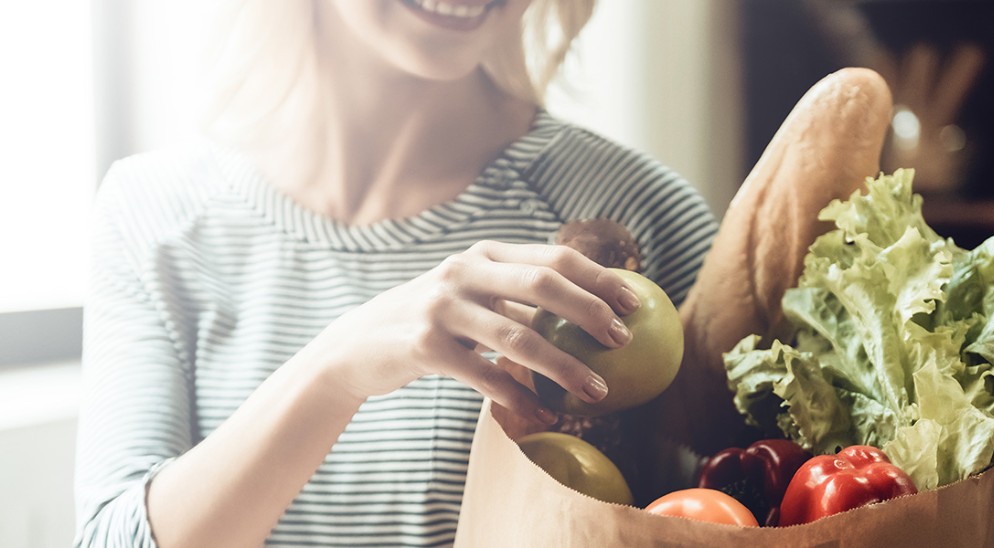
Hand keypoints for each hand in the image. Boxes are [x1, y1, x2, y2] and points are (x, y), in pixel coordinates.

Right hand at [299, 241, 641, 424]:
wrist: (357, 346)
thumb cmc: (432, 322)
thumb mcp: (471, 294)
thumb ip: (516, 295)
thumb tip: (590, 310)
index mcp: (484, 253)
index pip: (553, 257)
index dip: (599, 278)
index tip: (636, 303)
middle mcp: (462, 272)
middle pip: (541, 286)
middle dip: (590, 313)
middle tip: (622, 342)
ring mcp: (441, 307)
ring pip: (518, 337)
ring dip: (564, 367)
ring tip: (596, 393)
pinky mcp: (424, 347)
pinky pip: (484, 376)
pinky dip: (518, 397)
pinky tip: (543, 414)